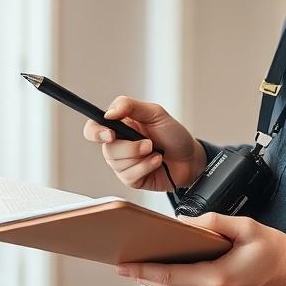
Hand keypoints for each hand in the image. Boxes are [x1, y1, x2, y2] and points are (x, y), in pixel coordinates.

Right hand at [83, 96, 206, 190]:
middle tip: (149, 144)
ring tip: (156, 152)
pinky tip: (157, 162)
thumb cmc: (173, 134)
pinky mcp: (131, 179)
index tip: (110, 134)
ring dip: (141, 157)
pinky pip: (129, 176)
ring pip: (117, 163)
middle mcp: (118, 144)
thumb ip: (130, 106)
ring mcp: (123, 163)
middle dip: (130, 147)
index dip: (96, 132)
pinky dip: (146, 167)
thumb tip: (109, 113)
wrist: (191, 158)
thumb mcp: (155, 113)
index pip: (94, 128)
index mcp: (119, 126)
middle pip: (107, 149)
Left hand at [116, 212, 285, 285]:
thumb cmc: (276, 250)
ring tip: (144, 267)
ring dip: (163, 285)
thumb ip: (211, 222)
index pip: (170, 277)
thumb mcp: (245, 226)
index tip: (122, 265)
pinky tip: (172, 277)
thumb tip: (181, 224)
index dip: (142, 271)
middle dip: (146, 276)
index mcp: (220, 280)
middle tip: (124, 263)